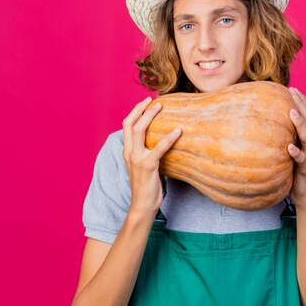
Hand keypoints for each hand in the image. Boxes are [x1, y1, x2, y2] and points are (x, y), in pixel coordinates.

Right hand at [122, 97, 180, 217]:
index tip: (146, 102)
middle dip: (142, 109)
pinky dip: (169, 138)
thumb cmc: (147, 185)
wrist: (143, 204)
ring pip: (140, 130)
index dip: (135, 112)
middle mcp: (129, 153)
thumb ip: (147, 152)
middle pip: (131, 124)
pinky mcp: (148, 166)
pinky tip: (178, 131)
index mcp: (127, 151)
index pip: (127, 125)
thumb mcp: (144, 165)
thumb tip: (162, 140)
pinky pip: (159, 148)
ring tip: (162, 107)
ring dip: (151, 116)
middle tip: (154, 100)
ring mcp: (137, 159)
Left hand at [286, 87, 305, 210]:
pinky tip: (288, 147)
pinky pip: (302, 158)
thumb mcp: (295, 150)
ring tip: (291, 112)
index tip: (293, 88)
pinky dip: (296, 152)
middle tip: (291, 91)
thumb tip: (273, 124)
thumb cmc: (298, 171)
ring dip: (300, 124)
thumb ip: (290, 137)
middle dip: (302, 104)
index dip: (303, 101)